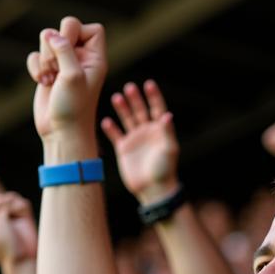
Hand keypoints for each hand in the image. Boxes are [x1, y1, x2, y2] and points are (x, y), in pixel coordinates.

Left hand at [0, 192, 36, 265]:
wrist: (23, 258)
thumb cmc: (5, 251)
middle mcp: (4, 219)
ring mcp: (16, 217)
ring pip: (11, 198)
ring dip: (8, 200)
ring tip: (8, 211)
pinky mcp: (27, 218)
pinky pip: (23, 203)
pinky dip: (19, 205)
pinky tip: (17, 213)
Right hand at [27, 16, 105, 152]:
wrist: (62, 132)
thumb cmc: (74, 107)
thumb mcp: (73, 76)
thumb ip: (64, 50)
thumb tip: (50, 34)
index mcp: (96, 59)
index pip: (93, 29)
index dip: (79, 32)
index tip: (72, 49)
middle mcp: (81, 59)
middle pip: (66, 27)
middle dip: (56, 44)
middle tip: (58, 67)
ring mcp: (63, 64)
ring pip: (47, 40)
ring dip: (45, 58)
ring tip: (51, 78)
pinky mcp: (47, 72)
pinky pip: (35, 55)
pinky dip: (35, 67)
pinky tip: (43, 83)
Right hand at [100, 80, 178, 202]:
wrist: (153, 190)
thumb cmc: (164, 170)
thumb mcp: (169, 149)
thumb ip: (166, 132)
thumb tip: (166, 115)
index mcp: (160, 130)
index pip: (157, 108)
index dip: (154, 96)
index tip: (149, 84)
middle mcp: (147, 132)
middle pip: (140, 110)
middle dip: (135, 99)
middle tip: (129, 87)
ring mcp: (134, 139)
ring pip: (127, 119)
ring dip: (122, 108)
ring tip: (116, 97)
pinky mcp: (123, 149)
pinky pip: (115, 135)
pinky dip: (110, 128)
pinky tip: (105, 120)